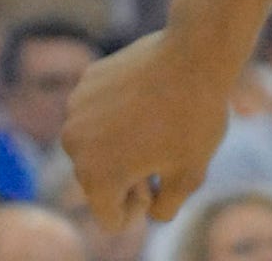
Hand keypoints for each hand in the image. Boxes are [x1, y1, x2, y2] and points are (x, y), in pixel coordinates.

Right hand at [62, 28, 236, 229]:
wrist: (196, 52)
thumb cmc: (196, 116)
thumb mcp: (191, 173)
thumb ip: (166, 206)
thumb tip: (150, 210)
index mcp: (96, 177)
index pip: (112, 219)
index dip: (142, 205)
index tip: (162, 177)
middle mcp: (74, 147)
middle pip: (99, 180)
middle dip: (128, 173)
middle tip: (164, 146)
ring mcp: (75, 111)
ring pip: (97, 144)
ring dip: (120, 141)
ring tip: (157, 119)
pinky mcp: (85, 82)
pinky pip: (98, 111)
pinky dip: (118, 110)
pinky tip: (148, 94)